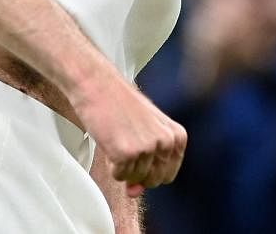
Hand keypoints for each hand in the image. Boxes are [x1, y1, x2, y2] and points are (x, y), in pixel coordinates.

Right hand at [70, 66, 186, 196]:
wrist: (98, 85)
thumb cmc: (120, 104)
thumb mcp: (145, 130)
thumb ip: (149, 162)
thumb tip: (136, 191)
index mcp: (177, 136)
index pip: (167, 175)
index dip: (149, 170)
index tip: (139, 154)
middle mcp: (166, 143)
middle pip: (152, 181)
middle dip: (136, 171)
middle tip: (125, 144)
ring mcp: (148, 148)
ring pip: (134, 179)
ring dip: (122, 165)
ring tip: (117, 138)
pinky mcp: (127, 153)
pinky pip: (119, 176)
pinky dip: (111, 165)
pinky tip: (110, 142)